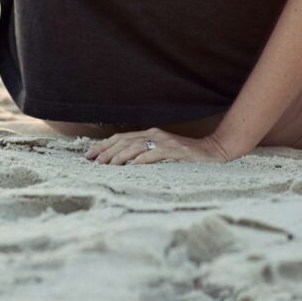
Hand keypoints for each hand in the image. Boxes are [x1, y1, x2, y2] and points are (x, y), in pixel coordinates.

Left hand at [85, 127, 230, 165]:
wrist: (213, 152)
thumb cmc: (185, 157)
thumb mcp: (162, 153)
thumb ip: (144, 154)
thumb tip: (119, 165)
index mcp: (150, 134)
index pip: (121, 138)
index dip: (103, 145)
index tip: (88, 156)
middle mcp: (156, 135)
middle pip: (125, 141)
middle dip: (106, 151)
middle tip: (92, 163)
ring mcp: (166, 142)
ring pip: (136, 146)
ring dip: (120, 156)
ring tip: (107, 166)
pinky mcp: (176, 151)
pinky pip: (156, 154)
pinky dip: (142, 159)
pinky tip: (132, 166)